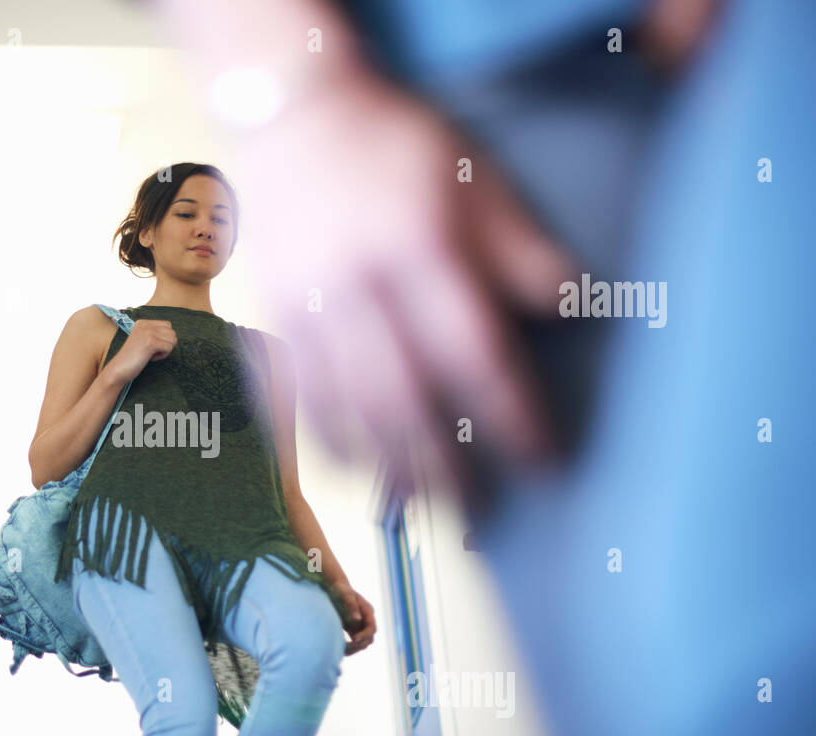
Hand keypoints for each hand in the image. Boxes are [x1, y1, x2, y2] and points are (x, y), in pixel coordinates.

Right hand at [103, 318, 176, 387]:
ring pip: (172, 340)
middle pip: (172, 332)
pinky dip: (162, 356)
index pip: (167, 326)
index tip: (150, 347)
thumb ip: (155, 334)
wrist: (119, 369)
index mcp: (143, 322)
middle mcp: (145, 324)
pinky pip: (169, 347)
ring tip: (150, 355)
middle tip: (151, 352)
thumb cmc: (133, 358)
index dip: (163, 339)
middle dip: (165, 344)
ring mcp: (147, 332)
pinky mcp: (150, 342)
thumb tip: (173, 335)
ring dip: (164, 350)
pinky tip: (150, 358)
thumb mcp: (142, 340)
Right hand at [230, 73, 575, 498]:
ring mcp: (306, 306)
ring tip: (419, 504)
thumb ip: (518, 247)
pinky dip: (324, 440)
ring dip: (382, 464)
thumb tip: (568, 307)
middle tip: (476, 512)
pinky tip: (351, 466)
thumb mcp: (472, 178)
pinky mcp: (272, 315)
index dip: (509, 413)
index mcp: (417, 247)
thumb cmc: (390, 146)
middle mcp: (357, 286)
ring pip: (343, 407)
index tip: (540, 458)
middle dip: (443, 464)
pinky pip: (293, 393)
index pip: (472, 351)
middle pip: (402, 397)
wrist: (289, 117)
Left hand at [330, 580, 375, 655]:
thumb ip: (351, 606)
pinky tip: (340, 649)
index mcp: (367, 611)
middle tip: (345, 648)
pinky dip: (350, 647)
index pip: (371, 628)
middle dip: (359, 644)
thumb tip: (357, 620)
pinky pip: (355, 642)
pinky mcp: (354, 629)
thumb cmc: (340, 589)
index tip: (354, 639)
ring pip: (363, 642)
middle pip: (369, 638)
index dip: (364, 635)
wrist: (335, 588)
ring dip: (355, 649)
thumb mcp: (345, 595)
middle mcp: (366, 619)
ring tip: (342, 651)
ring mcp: (361, 625)